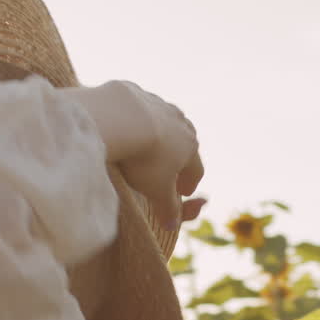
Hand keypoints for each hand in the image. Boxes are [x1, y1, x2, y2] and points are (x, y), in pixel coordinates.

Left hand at [68, 81, 205, 229]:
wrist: (123, 117)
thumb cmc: (144, 159)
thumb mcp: (156, 190)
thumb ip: (168, 209)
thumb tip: (172, 226)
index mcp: (191, 148)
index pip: (196, 170)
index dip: (190, 183)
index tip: (183, 192)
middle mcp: (182, 124)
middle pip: (186, 142)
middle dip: (180, 156)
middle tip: (170, 168)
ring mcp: (161, 105)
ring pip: (166, 122)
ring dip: (162, 135)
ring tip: (150, 145)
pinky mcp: (139, 93)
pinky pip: (142, 107)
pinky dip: (139, 117)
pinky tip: (128, 124)